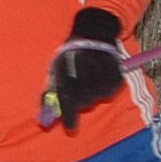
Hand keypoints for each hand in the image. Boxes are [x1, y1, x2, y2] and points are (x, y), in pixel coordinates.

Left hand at [42, 8, 125, 134]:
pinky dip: (104, 89)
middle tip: (79, 95)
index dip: (69, 115)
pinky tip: (100, 77)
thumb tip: (44, 120)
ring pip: (98, 96)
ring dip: (92, 94)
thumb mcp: (55, 70)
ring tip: (89, 80)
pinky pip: (110, 91)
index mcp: (66, 66)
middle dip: (80, 103)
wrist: (93, 32)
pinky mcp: (116, 70)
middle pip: (84, 99)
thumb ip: (48, 94)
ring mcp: (102, 67)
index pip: (68, 96)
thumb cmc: (69, 56)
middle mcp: (85, 66)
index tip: (70, 129)